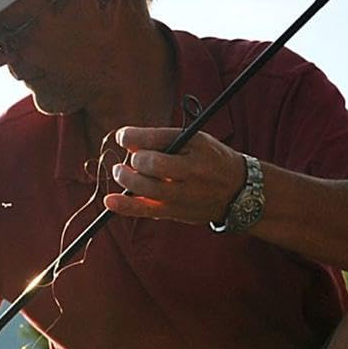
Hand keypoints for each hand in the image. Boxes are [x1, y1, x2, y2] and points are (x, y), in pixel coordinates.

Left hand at [102, 127, 246, 224]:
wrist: (238, 192)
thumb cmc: (211, 160)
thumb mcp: (196, 140)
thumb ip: (163, 139)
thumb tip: (127, 142)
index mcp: (196, 148)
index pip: (158, 139)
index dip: (133, 137)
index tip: (122, 136)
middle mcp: (191, 172)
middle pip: (151, 164)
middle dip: (135, 159)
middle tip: (132, 158)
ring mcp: (183, 195)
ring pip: (146, 188)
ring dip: (127, 178)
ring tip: (121, 172)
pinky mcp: (175, 212)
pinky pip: (146, 210)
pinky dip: (125, 206)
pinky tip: (109, 201)